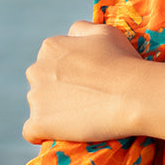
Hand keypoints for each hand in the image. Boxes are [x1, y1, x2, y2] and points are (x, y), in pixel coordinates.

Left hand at [23, 20, 144, 143]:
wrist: (133, 94)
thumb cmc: (123, 61)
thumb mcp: (105, 31)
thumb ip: (81, 29)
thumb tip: (70, 34)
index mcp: (51, 47)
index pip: (50, 61)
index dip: (68, 74)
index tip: (86, 82)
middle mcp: (37, 69)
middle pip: (41, 83)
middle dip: (57, 91)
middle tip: (85, 100)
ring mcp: (36, 97)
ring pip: (38, 107)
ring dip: (54, 112)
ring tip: (82, 117)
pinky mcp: (39, 123)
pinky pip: (31, 132)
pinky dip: (43, 134)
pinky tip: (59, 134)